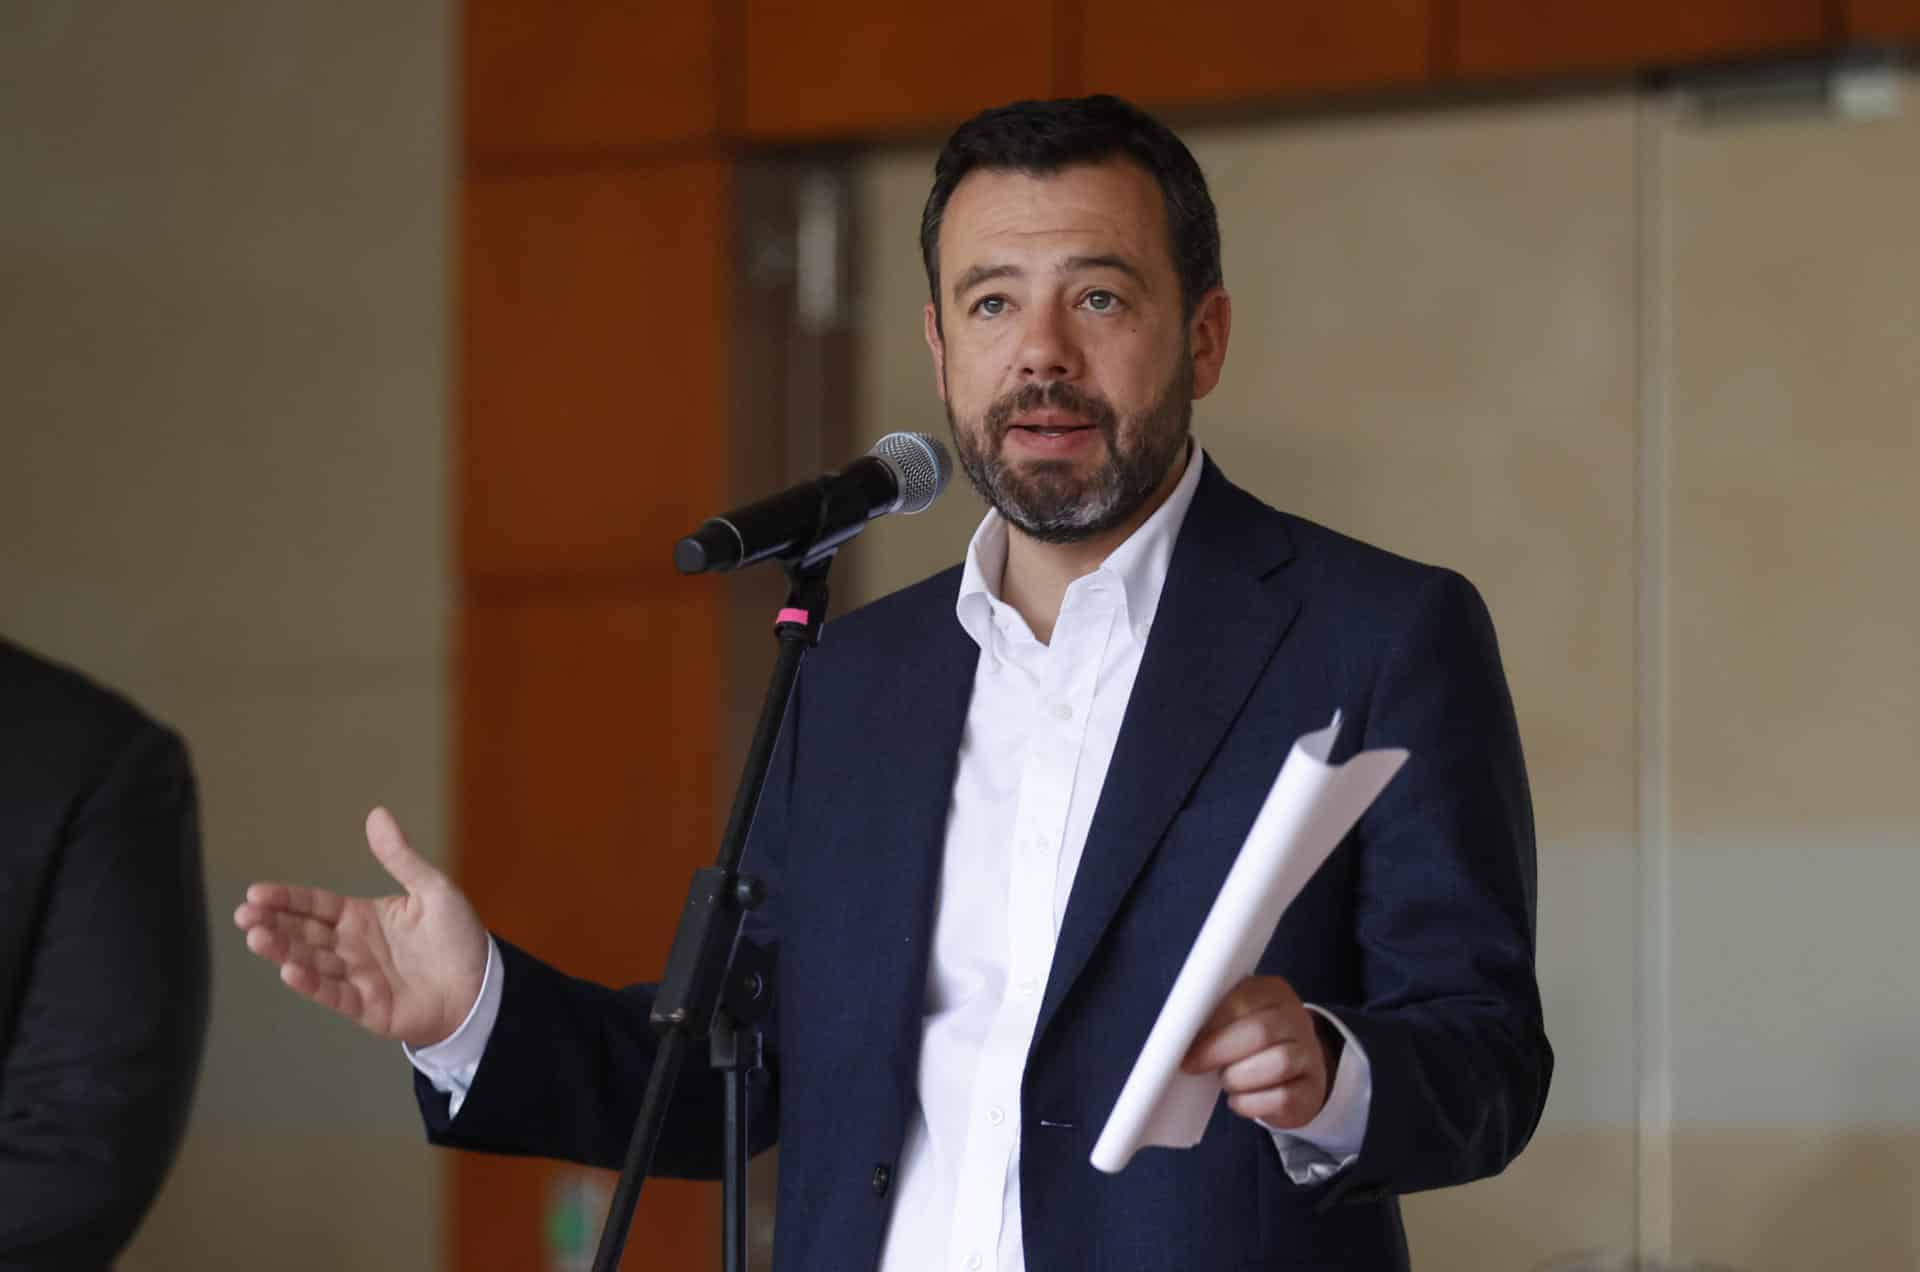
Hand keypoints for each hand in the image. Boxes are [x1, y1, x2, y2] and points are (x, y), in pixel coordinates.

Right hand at [234, 807, 488, 1048]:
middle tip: (243, 915)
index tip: (256, 892)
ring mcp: (357, 978)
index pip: (315, 905)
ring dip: (283, 950)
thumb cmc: (459, 938)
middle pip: (304, 933)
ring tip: (256, 937)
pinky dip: (312, 984)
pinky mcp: (368, 1007)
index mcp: (362, 917)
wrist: (482, 987)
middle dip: (272, 924)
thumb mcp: (433, 889)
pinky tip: (289, 970)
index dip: (286, 899)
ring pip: (312, 962)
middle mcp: (352, 947)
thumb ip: (400, 857)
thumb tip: (376, 813)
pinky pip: (334, 994)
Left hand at [1181, 975, 1332, 1130]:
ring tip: (1225, 1080)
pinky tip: (1239, 1099)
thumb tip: (1179, 1032)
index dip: (1212, 1023)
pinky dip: (1251, 1103)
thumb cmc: (1252, 1044)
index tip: (1185, 1042)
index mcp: (1274, 992)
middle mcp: (1297, 1020)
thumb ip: (1213, 1017)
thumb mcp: (1236, 1019)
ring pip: (1276, 1063)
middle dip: (1218, 1051)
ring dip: (1238, 1076)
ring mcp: (1309, 1055)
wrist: (1296, 1073)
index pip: (1243, 1000)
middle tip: (1193, 1065)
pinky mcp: (1310, 1090)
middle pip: (1260, 1031)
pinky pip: (1282, 1098)